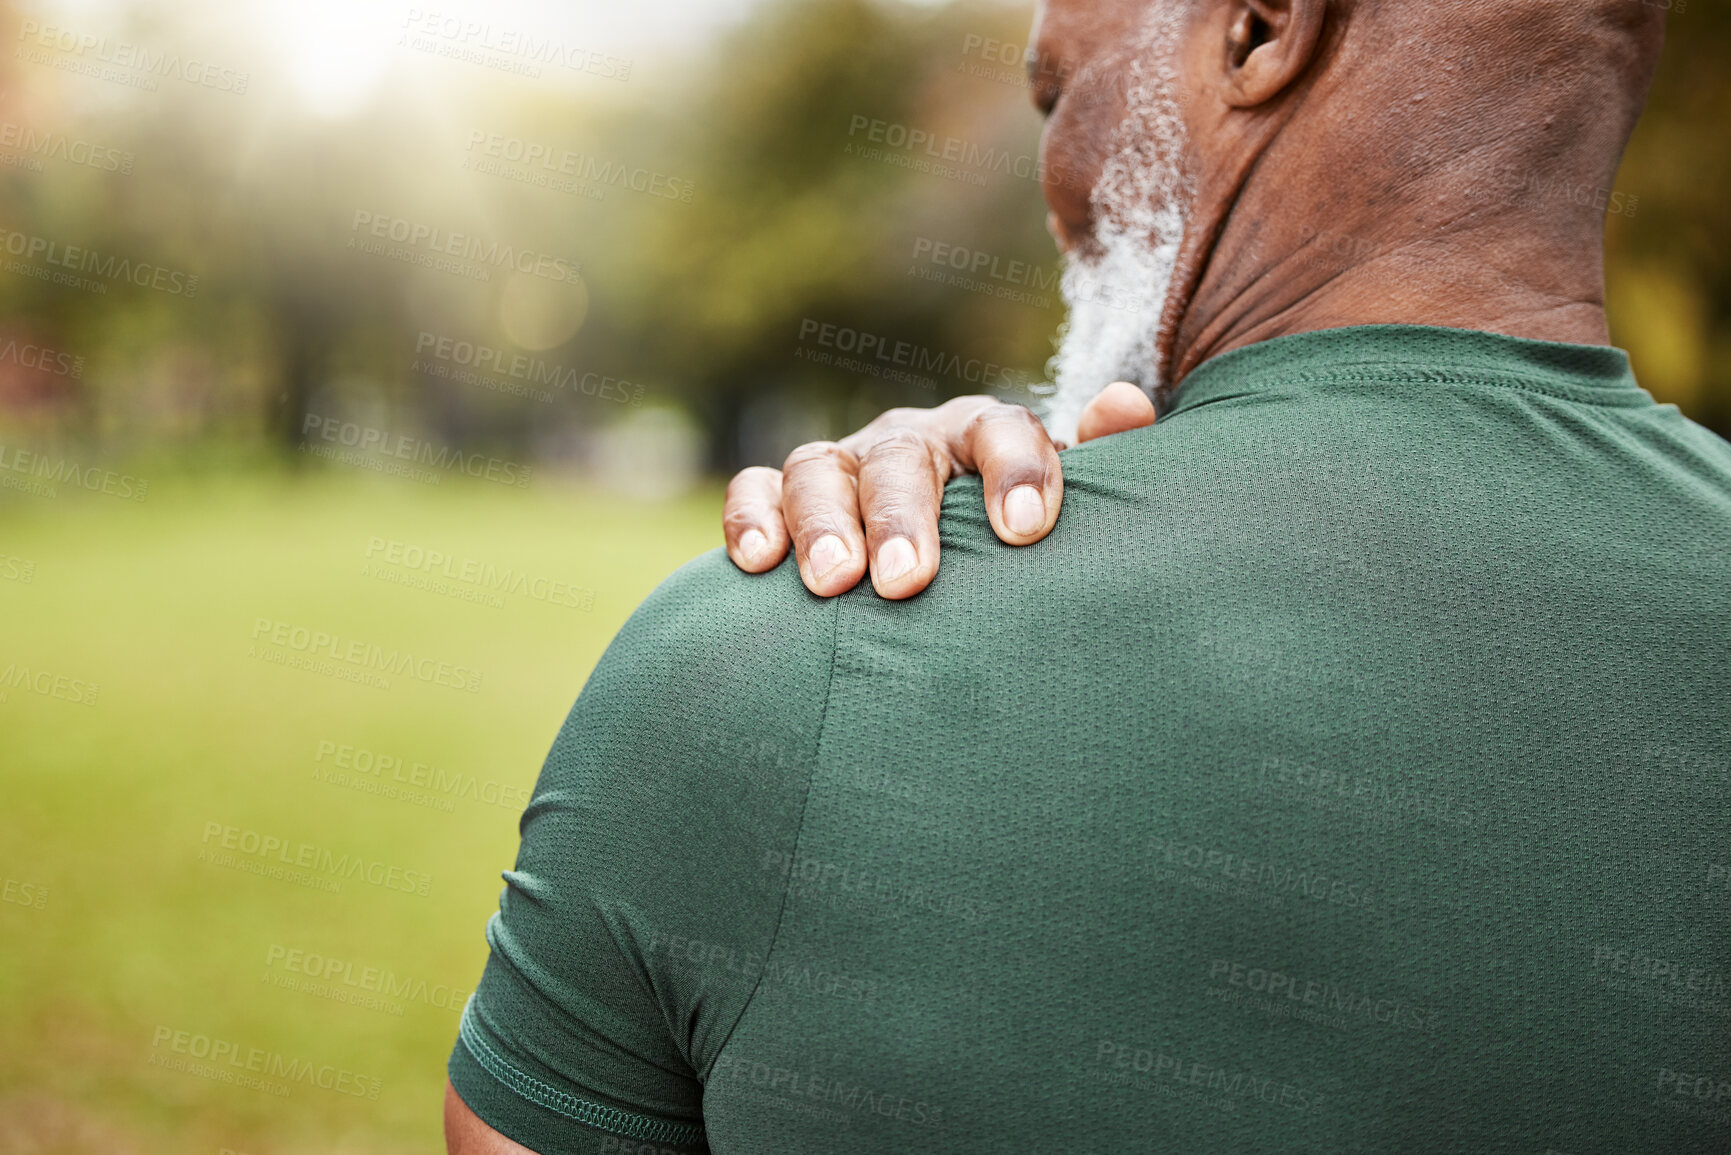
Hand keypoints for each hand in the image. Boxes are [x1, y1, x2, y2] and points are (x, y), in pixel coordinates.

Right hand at [724, 382, 1155, 598]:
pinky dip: (752, 516)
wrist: (953, 552)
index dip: (1015, 473)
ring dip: (822, 523)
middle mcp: (910, 443)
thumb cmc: (1014, 540)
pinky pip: (757, 489)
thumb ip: (1106, 465)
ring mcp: (844, 465)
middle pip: (901, 459)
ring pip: (820, 469)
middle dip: (901, 517)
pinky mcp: (785, 496)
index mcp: (984, 436)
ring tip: (832, 581)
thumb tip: (1123, 406)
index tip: (1024, 533)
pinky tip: (758, 562)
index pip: (1002, 431)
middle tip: (905, 580)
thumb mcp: (1068, 507)